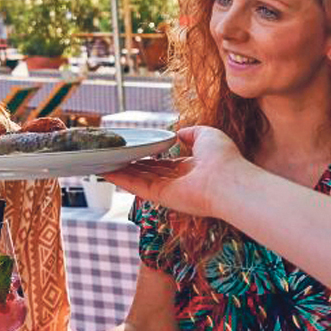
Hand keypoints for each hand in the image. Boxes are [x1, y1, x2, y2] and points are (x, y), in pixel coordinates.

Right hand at [106, 125, 242, 218]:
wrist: (228, 180)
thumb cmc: (222, 158)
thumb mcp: (207, 135)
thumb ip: (191, 133)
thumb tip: (179, 133)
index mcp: (191, 168)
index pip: (165, 164)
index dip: (149, 158)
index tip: (135, 151)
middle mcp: (178, 181)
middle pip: (149, 172)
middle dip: (131, 166)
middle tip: (113, 157)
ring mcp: (169, 191)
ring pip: (140, 180)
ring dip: (121, 172)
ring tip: (102, 163)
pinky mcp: (162, 197)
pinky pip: (138, 187)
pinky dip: (122, 181)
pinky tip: (107, 172)